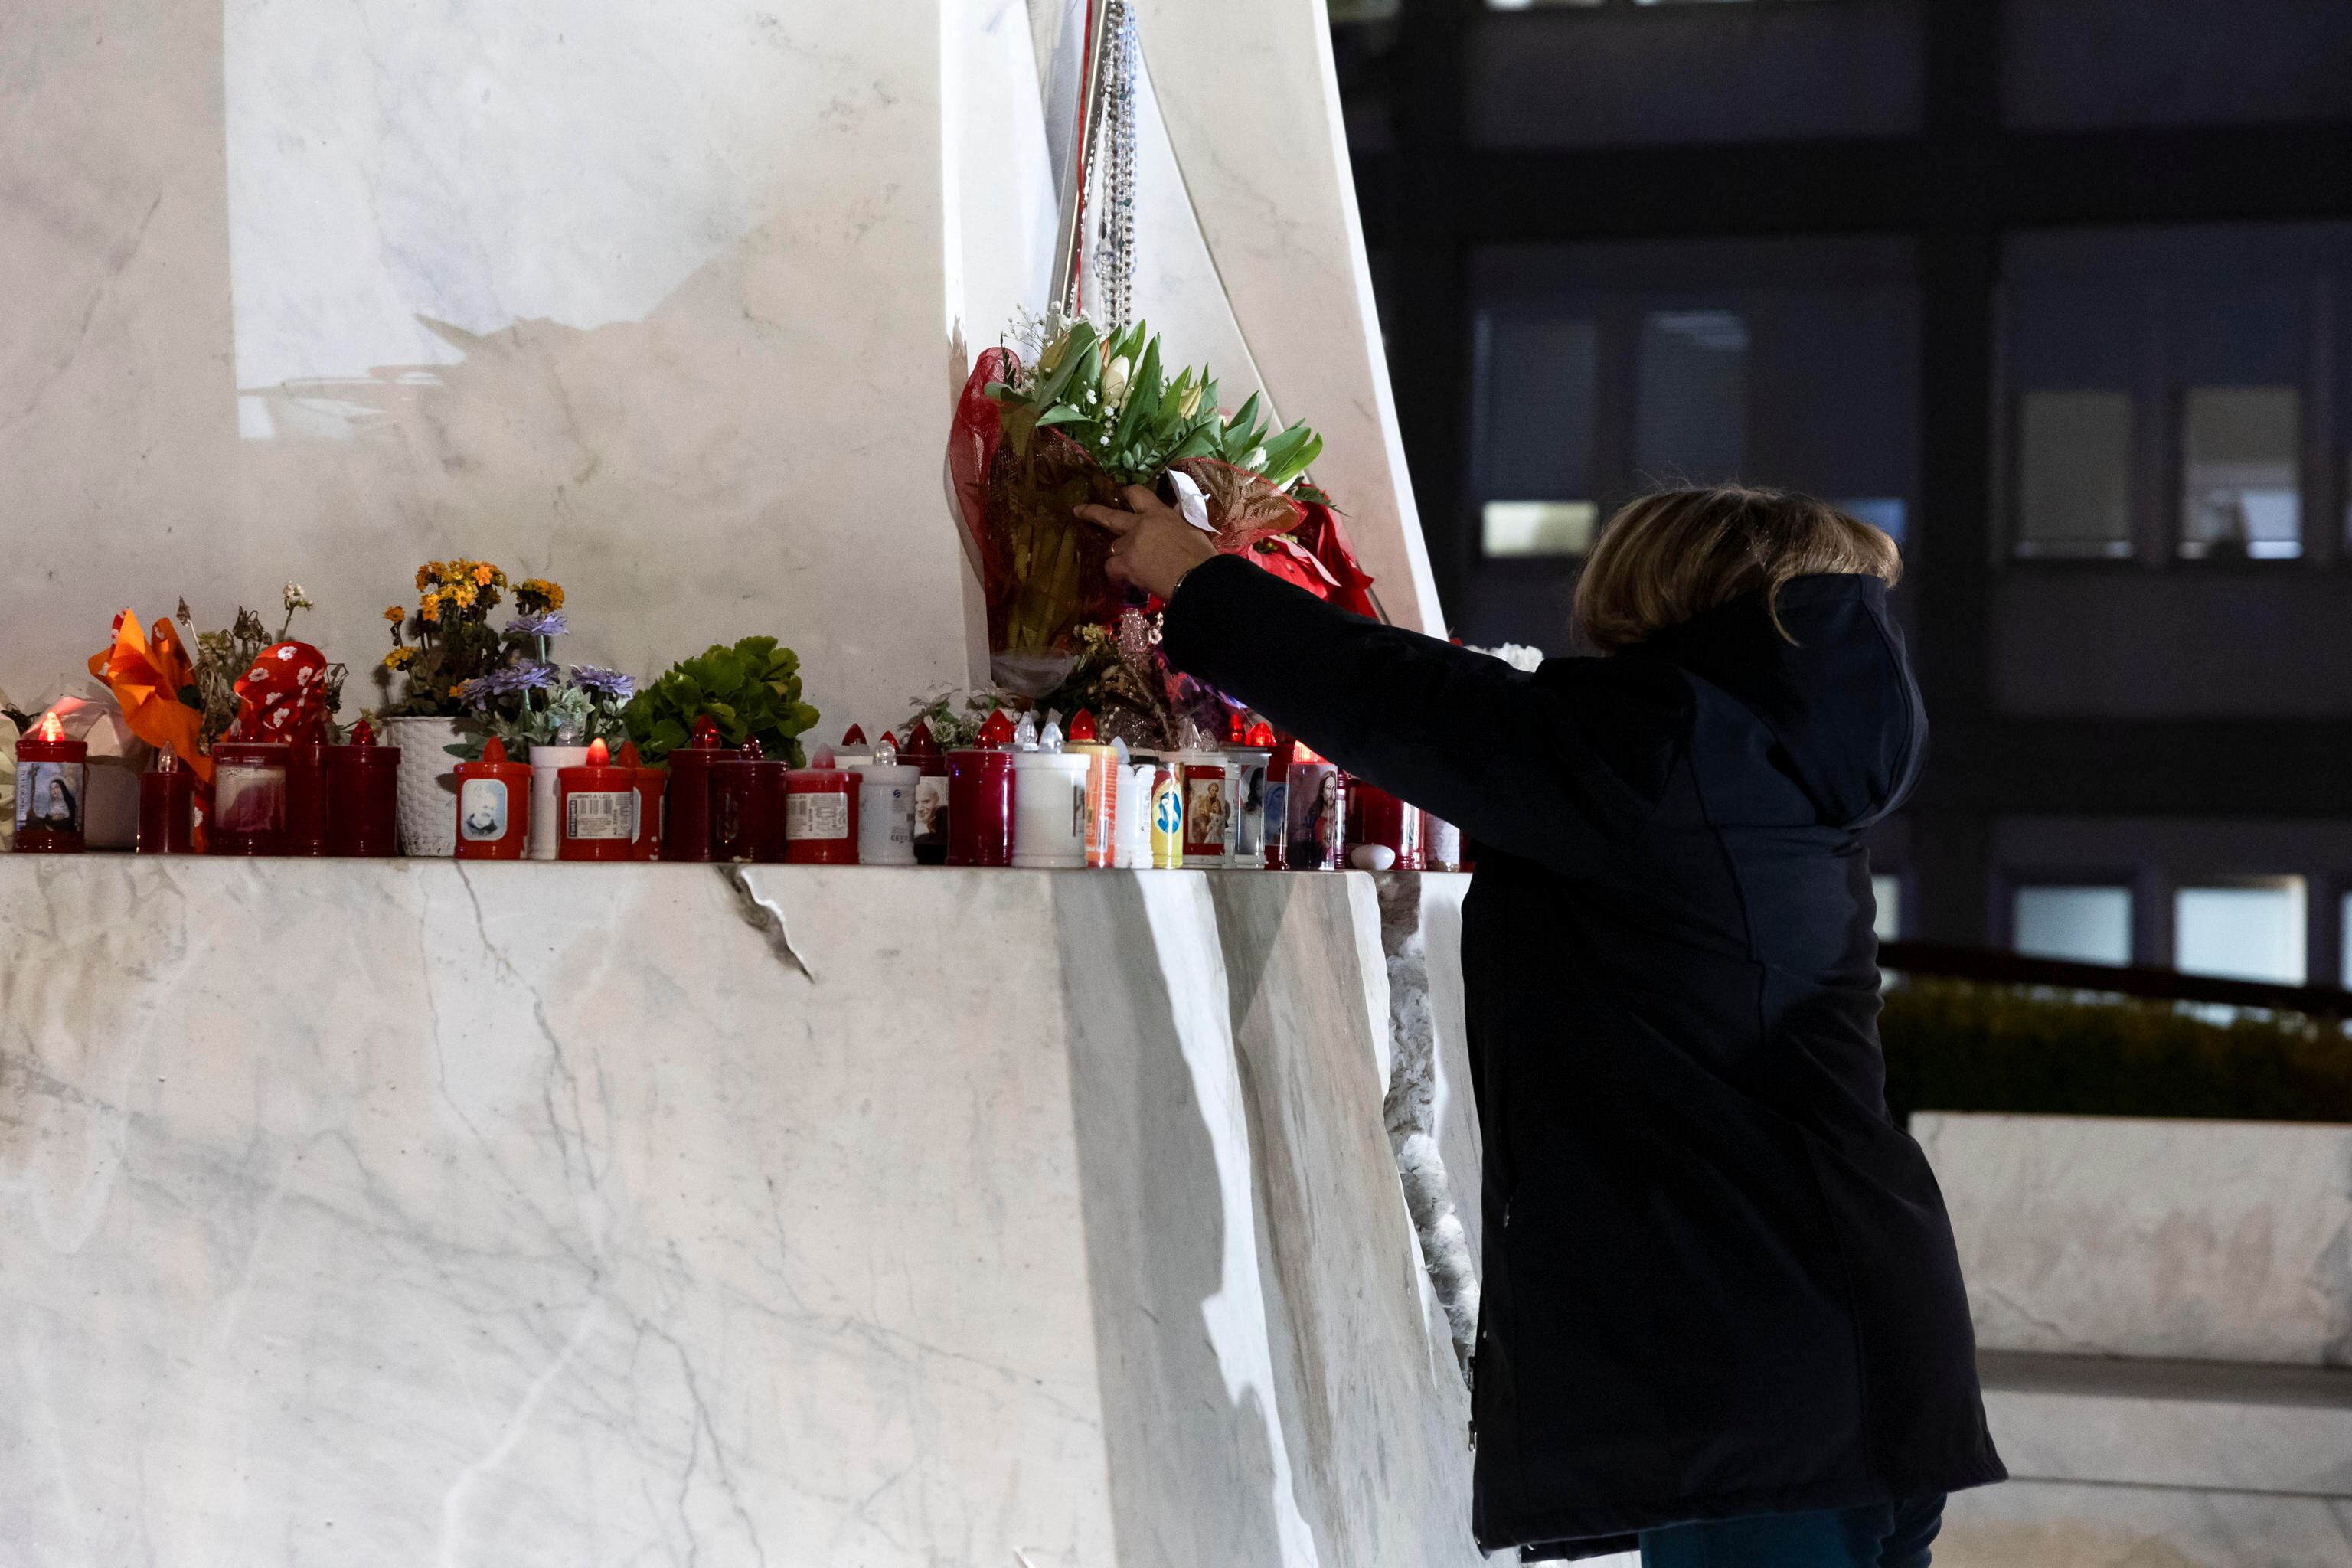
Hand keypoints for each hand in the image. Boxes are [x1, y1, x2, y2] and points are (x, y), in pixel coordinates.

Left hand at [1077, 485, 1219, 600]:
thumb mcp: (1192, 529)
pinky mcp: (1126, 566)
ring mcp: (1130, 545)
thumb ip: (1178, 522)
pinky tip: (1123, 580)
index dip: (1129, 492)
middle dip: (1092, 512)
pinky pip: (1112, 568)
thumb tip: (1177, 515)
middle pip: (1109, 516)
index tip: (1123, 492)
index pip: (1138, 494)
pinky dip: (1116, 574)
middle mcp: (1140, 525)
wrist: (1199, 578)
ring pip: (1113, 548)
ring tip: (1125, 565)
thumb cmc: (1201, 555)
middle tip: (1078, 510)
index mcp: (1159, 513)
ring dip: (1118, 554)